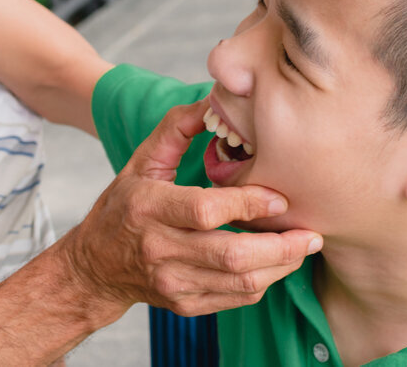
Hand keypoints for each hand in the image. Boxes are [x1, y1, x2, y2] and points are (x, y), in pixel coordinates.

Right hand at [62, 101, 321, 317]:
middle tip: (311, 233)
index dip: (248, 204)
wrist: (95, 267)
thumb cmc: (123, 206)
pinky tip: (278, 263)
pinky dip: (264, 281)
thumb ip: (176, 129)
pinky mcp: (185, 304)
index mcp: (148, 207)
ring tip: (303, 247)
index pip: (206, 209)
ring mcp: (172, 282)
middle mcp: (159, 249)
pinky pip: (236, 298)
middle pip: (231, 254)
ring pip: (240, 282)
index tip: (279, 197)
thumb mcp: (141, 161)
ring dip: (281, 266)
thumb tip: (213, 102)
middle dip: (281, 246)